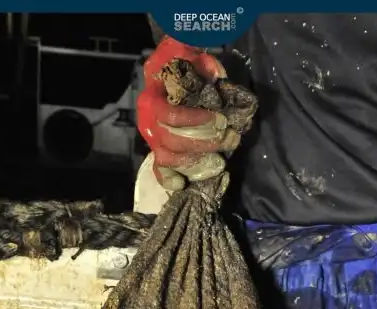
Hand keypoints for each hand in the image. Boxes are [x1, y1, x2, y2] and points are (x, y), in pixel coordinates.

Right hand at [137, 37, 240, 190]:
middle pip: (172, 142)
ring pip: (169, 159)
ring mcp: (153, 139)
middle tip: (229, 139)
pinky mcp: (159, 150)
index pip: (171, 118)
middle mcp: (148, 123)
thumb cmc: (180, 63)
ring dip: (196, 161)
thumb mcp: (190, 55)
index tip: (221, 121)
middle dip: (203, 143)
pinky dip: (169, 180)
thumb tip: (218, 78)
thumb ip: (203, 65)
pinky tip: (182, 185)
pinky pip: (160, 170)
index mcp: (152, 101)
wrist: (167, 67)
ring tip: (220, 159)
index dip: (197, 122)